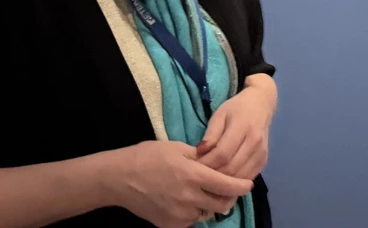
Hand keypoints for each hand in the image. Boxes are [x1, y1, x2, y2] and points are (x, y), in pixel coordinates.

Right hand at [110, 140, 252, 227]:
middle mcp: (190, 198)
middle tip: (227, 189)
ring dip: (209, 205)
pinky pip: (190, 220)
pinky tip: (184, 200)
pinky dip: (193, 212)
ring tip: (202, 193)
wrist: (120, 178)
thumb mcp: (176, 147)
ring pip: (206, 213)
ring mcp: (180, 215)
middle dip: (228, 197)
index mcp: (194, 176)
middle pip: (221, 204)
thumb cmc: (148, 156)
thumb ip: (199, 156)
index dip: (241, 186)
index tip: (248, 184)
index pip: (227, 185)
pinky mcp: (170, 225)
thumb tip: (214, 160)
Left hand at [196, 75, 276, 180]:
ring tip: (210, 179)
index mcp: (243, 127)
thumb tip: (199, 153)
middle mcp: (255, 142)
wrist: (260, 106)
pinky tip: (224, 179)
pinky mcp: (264, 161)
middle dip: (214, 175)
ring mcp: (262, 153)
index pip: (222, 153)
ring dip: (224, 182)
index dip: (207, 163)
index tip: (195, 166)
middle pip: (231, 168)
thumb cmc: (236, 109)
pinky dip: (235, 182)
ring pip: (240, 176)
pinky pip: (248, 177)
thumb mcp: (219, 115)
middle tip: (200, 175)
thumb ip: (210, 134)